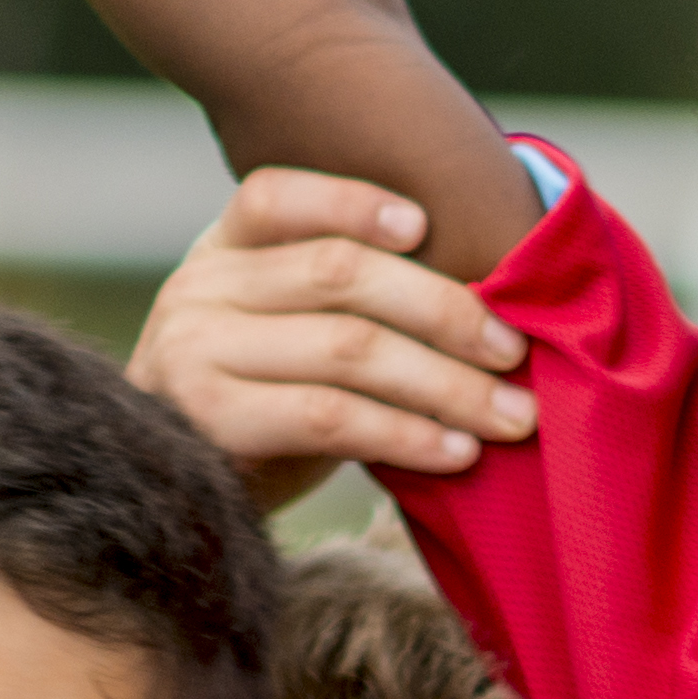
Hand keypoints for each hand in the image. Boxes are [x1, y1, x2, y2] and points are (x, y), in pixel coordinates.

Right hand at [129, 167, 540, 510]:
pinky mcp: (208, 420)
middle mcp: (198, 287)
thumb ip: (351, 302)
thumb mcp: (289, 335)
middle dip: (445, 311)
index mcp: (223, 249)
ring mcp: (195, 351)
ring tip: (511, 414)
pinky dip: (407, 434)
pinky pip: (330, 417)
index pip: (275, 196)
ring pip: (348, 347)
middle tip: (515, 350)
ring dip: (447, 384)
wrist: (183, 501)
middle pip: (339, 273)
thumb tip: (491, 304)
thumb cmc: (264, 406)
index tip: (427, 225)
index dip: (352, 203)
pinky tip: (458, 452)